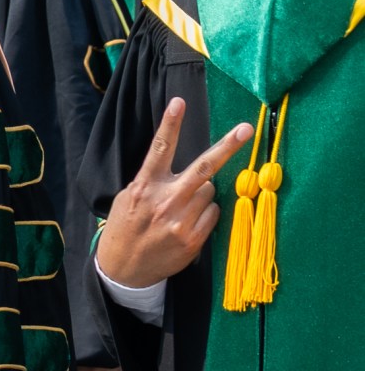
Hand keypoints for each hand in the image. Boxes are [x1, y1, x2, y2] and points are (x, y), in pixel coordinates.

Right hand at [97, 98, 252, 288]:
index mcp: (145, 186)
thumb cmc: (126, 227)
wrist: (123, 268)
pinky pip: (214, 214)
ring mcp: (181, 221)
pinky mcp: (193, 240)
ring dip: (203, 194)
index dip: (170, 124)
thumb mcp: (128, 198)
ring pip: (210, 192)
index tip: (179, 102)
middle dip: (227, 146)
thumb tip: (185, 172)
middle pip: (203, 167)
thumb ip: (153, 182)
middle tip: (246, 128)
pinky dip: (206, 213)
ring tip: (182, 207)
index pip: (160, 149)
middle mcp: (165, 201)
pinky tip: (188, 222)